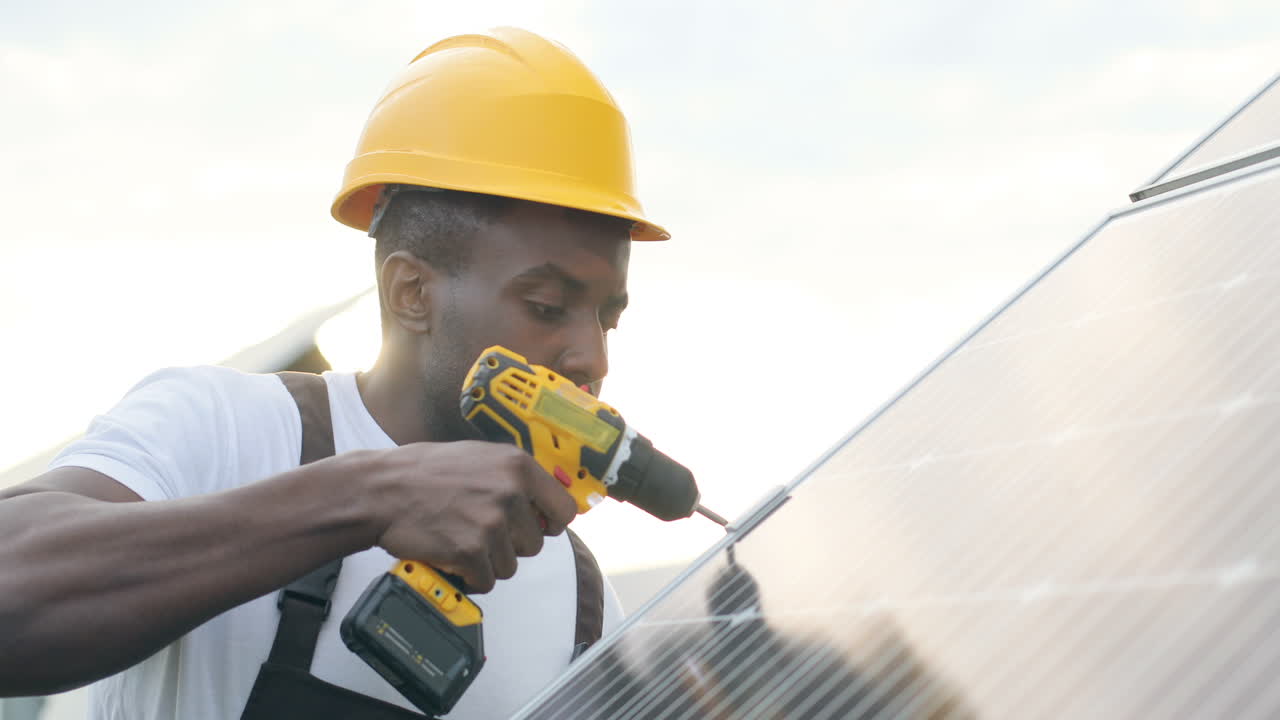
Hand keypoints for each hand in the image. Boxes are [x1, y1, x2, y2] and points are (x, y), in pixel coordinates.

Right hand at [370, 441, 576, 592]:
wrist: (381, 490)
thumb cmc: (425, 472)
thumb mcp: (480, 457)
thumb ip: (514, 477)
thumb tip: (544, 500)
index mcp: (518, 466)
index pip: (564, 509)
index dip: (549, 524)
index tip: (537, 528)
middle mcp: (511, 493)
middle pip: (534, 544)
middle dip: (510, 545)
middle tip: (479, 532)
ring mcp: (492, 523)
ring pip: (510, 565)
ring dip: (487, 562)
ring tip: (460, 540)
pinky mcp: (472, 552)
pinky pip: (487, 581)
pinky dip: (469, 577)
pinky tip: (451, 557)